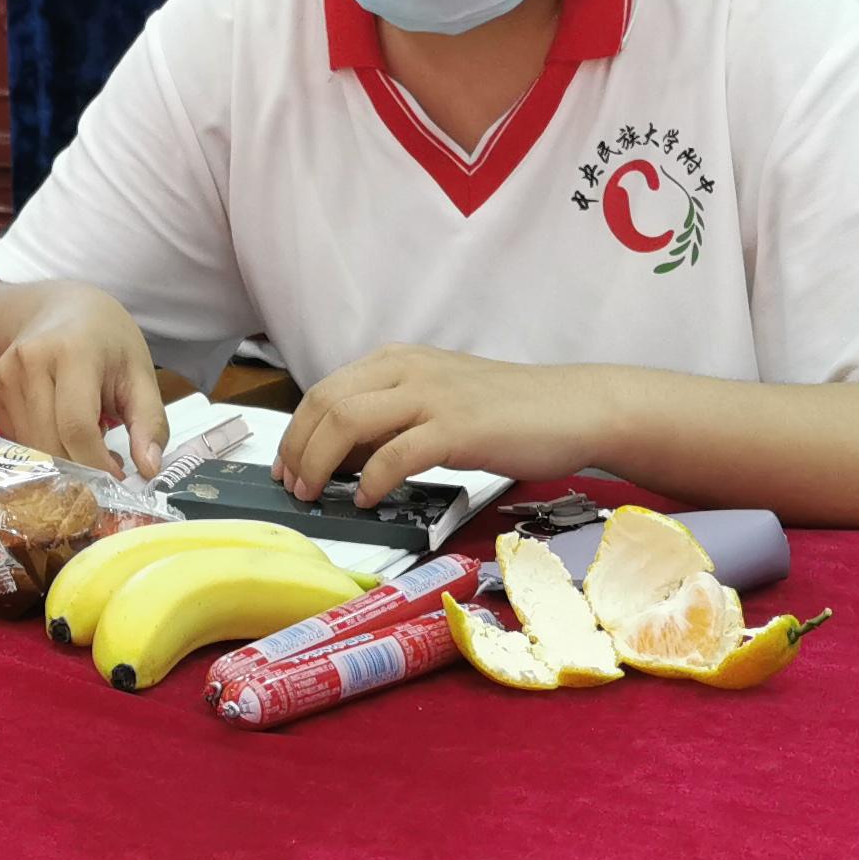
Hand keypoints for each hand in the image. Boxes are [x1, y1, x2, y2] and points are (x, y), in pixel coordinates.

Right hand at [0, 283, 168, 474]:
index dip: (97, 464)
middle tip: (107, 468)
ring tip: (88, 446)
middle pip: (50, 442)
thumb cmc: (108, 342)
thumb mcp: (140, 375)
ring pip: (30, 446)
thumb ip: (149, 423)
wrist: (64, 308)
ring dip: (61, 461)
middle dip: (80, 469)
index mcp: (73, 351)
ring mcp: (4, 373)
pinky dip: (41, 448)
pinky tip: (61, 432)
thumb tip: (149, 470)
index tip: (119, 480)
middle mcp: (30, 359)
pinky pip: (16, 438)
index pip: (76, 427)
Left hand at [277, 345, 604, 505]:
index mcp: (396, 361)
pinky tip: (367, 498)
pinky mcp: (457, 428)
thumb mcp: (437, 400)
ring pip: (348, 421)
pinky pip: (396, 454)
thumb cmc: (506, 411)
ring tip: (315, 494)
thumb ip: (391, 418)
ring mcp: (431, 396)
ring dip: (320, 462)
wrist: (573, 407)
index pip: (323, 390)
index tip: (286, 466)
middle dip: (297, 448)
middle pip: (325, 403)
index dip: (295, 431)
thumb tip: (343, 454)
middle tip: (292, 486)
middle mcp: (406, 369)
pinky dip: (372, 479)